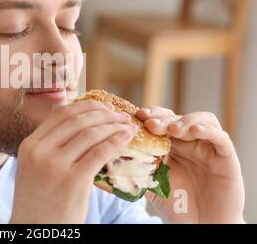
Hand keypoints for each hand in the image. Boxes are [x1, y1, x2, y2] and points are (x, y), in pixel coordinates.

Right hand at [10, 100, 137, 223]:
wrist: (35, 231)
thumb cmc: (39, 202)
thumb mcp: (34, 168)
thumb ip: (49, 147)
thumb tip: (79, 128)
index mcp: (30, 145)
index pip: (61, 114)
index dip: (86, 106)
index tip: (103, 107)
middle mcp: (40, 151)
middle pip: (78, 120)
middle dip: (104, 114)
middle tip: (120, 116)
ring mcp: (55, 166)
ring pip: (91, 134)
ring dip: (114, 126)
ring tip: (127, 127)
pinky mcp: (73, 181)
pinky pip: (99, 153)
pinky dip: (116, 142)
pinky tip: (126, 139)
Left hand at [136, 107, 244, 223]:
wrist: (202, 226)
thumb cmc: (178, 207)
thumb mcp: (153, 186)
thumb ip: (139, 169)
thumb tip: (116, 155)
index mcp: (171, 146)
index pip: (161, 121)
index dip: (150, 115)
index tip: (137, 116)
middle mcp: (190, 143)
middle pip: (178, 118)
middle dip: (162, 118)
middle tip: (150, 123)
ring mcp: (208, 148)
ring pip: (202, 120)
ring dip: (185, 120)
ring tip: (172, 129)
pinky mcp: (226, 157)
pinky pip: (221, 138)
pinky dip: (208, 130)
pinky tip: (195, 131)